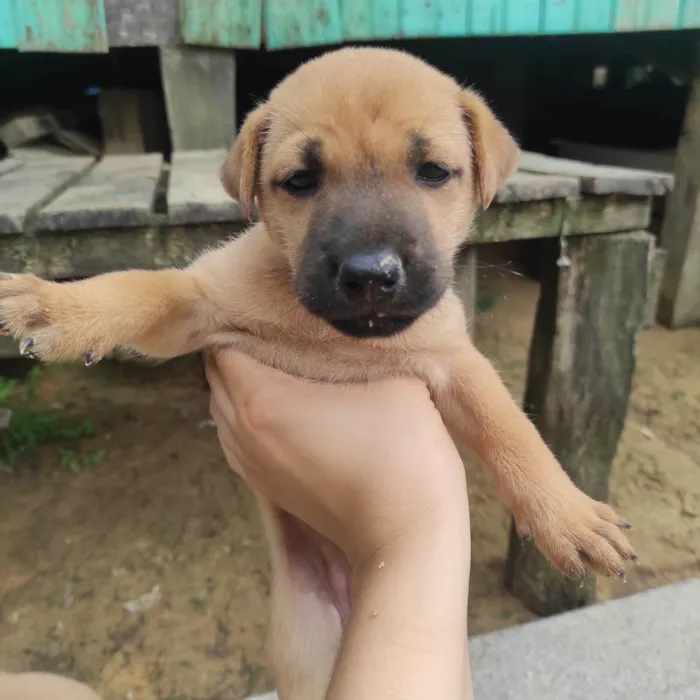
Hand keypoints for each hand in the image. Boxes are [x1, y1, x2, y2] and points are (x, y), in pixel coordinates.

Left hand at [205, 350, 467, 565]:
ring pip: (223, 411)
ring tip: (280, 370)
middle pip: (217, 377)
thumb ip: (359, 348)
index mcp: (260, 398)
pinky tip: (283, 410)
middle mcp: (241, 431)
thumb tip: (345, 331)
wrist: (406, 532)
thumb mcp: (390, 379)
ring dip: (241, 387)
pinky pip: (235, 439)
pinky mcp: (264, 487)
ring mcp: (249, 464)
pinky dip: (247, 419)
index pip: (225, 347)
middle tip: (277, 336)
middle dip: (240, 353)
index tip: (274, 315)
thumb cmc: (401, 449)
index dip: (245, 325)